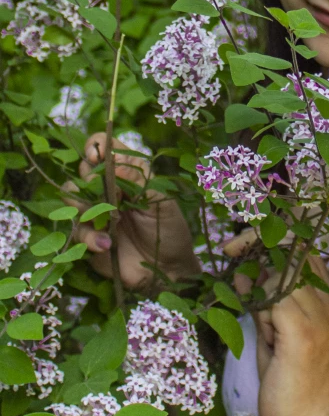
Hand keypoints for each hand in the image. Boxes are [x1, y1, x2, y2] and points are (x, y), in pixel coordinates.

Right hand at [62, 131, 200, 289]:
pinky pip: (76, 230)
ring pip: (71, 197)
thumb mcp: (161, 200)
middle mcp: (107, 189)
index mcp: (127, 174)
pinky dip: (90, 237)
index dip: (96, 146)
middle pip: (82, 171)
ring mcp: (95, 212)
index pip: (103, 147)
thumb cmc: (169, 229)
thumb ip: (138, 178)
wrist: (167, 269)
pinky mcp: (87, 237)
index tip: (97, 157)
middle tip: (115, 197)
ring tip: (111, 222)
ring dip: (86, 207)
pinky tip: (107, 244)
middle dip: (91, 180)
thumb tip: (112, 160)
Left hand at [224, 230, 328, 415]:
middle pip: (289, 251)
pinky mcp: (302, 330)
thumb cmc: (289, 379)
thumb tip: (240, 274)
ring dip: (260, 295)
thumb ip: (262, 300)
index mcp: (325, 294)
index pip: (302, 245)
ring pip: (277, 277)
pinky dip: (260, 312)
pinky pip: (271, 299)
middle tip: (230, 250)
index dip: (270, 237)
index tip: (238, 242)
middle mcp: (326, 298)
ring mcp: (318, 312)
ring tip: (267, 330)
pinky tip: (267, 336)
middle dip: (254, 246)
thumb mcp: (274, 330)